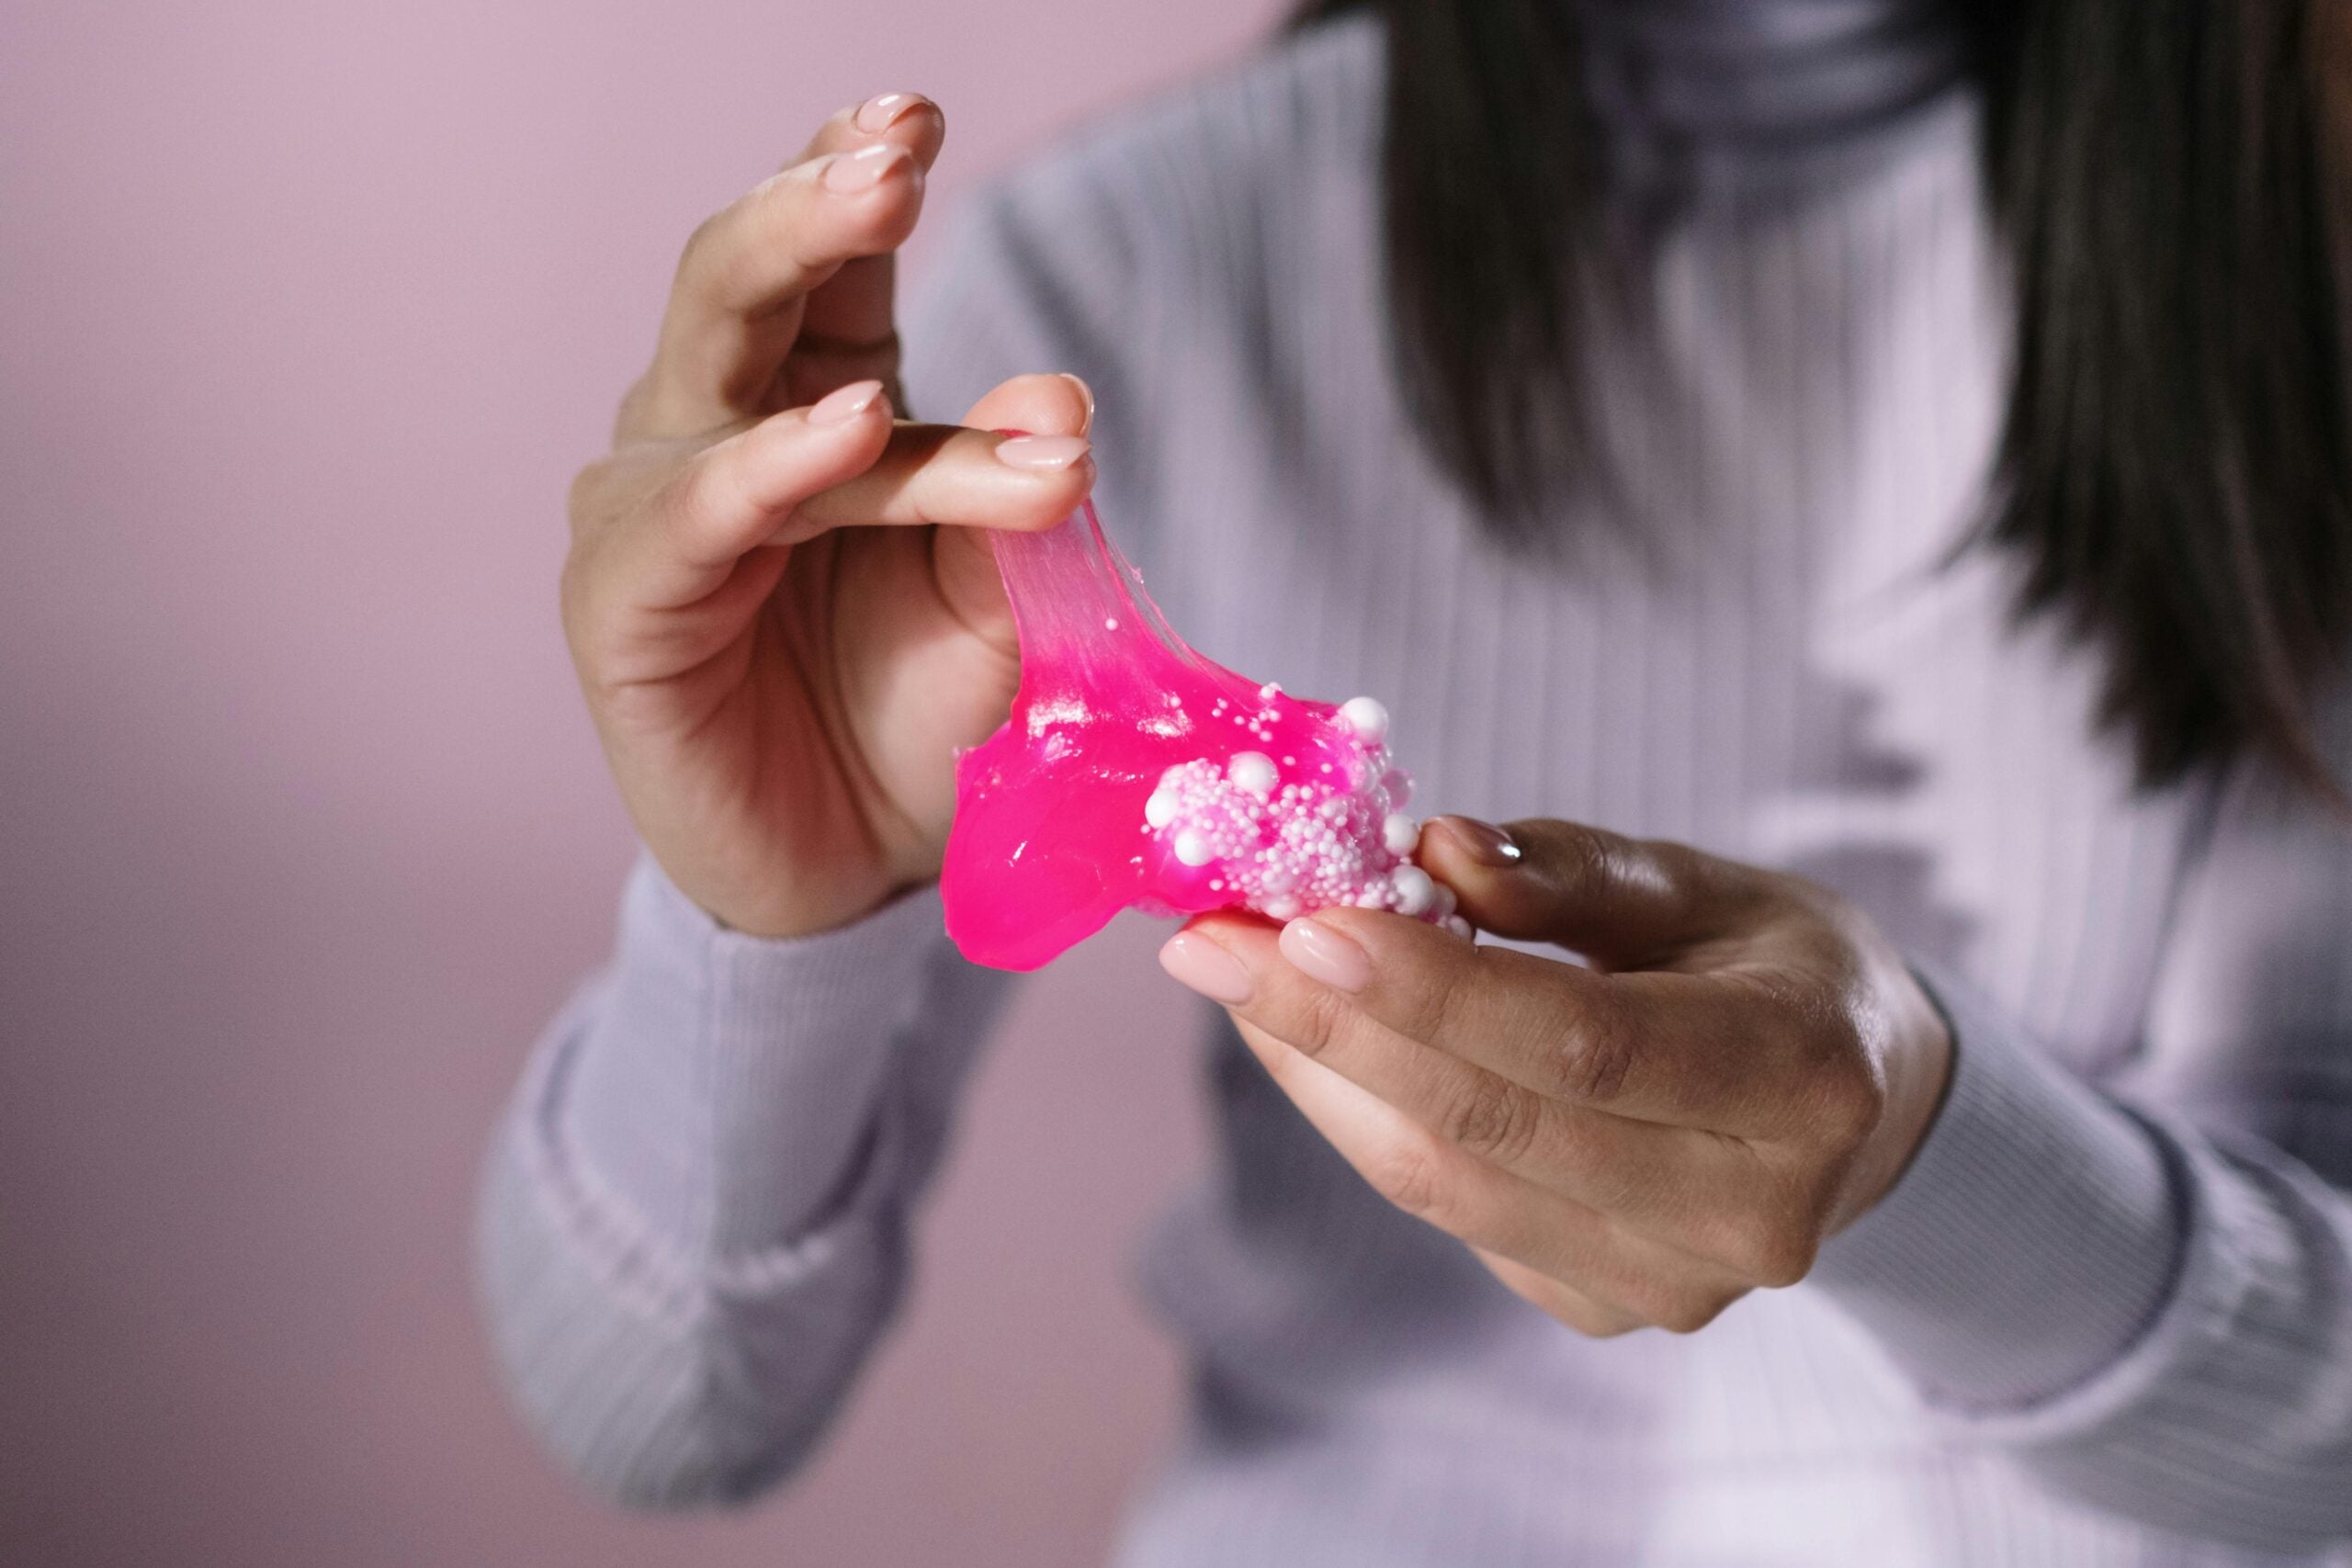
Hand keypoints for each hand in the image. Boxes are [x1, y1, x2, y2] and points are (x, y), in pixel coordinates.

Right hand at [563, 93, 1099, 937]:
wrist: (852, 870)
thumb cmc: (918, 714)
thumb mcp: (999, 602)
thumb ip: (1020, 503)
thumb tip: (1060, 393)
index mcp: (819, 400)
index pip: (830, 266)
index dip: (857, 172)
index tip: (917, 111)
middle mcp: (723, 427)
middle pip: (744, 278)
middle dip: (816, 198)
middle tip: (898, 145)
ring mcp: (662, 506)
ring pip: (737, 378)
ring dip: (810, 284)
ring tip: (894, 212)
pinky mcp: (627, 601)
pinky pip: (697, 515)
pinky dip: (771, 465)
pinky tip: (848, 425)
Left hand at [1157, 817, 1953, 1335]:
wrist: (1860, 1107)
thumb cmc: (1774, 967)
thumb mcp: (1706, 885)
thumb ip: (1569, 872)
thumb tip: (1427, 857)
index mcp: (1803, 1079)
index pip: (1586, 1045)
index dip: (1434, 990)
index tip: (1299, 923)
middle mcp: (1750, 1211)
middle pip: (1494, 1127)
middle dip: (1329, 1027)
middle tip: (1206, 943)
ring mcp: (1674, 1283)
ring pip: (1447, 1186)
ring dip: (1319, 1076)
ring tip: (1231, 976)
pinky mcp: (1604, 1307)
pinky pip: (1451, 1212)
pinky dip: (1363, 1120)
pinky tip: (1313, 1042)